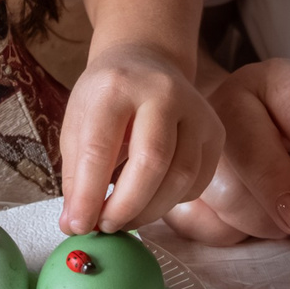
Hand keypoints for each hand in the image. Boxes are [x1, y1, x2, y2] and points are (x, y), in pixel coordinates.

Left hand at [57, 43, 223, 234]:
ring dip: (150, 210)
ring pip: (181, 176)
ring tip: (124, 217)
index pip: (100, 146)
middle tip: (105, 226)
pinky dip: (172, 201)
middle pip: (152, 161)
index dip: (88, 193)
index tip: (77, 225)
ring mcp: (196, 111)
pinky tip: (152, 198)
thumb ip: (75, 174)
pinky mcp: (215, 131)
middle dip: (126, 206)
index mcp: (116, 86)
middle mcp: (163, 92)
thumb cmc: (108, 97)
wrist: (148, 62)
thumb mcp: (78, 122)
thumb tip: (74, 224)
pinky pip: (197, 181)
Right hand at [161, 58, 289, 245]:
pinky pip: (192, 215)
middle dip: (275, 182)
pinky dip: (223, 232)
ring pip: (214, 181)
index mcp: (280, 81)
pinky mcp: (176, 183)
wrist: (245, 135)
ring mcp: (196, 141)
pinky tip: (246, 232)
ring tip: (284, 230)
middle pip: (243, 136)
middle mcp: (231, 100)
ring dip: (253, 215)